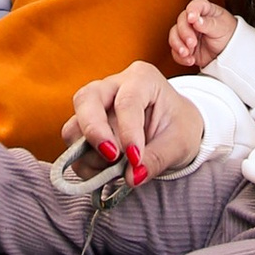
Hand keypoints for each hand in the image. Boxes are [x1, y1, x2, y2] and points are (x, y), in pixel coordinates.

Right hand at [66, 63, 205, 179]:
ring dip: (89, 152)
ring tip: (115, 167)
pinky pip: (75, 149)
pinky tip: (108, 171)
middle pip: (86, 99)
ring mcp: (95, 107)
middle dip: (94, 131)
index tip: (135, 159)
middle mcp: (112, 86)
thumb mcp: (180, 143)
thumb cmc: (179, 127)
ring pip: (74, 125)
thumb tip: (132, 177)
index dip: (128, 131)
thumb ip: (158, 159)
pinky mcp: (86, 128)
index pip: (127, 101)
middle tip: (112, 156)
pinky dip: (86, 164)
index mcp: (142, 78)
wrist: (175, 130)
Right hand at [166, 0, 239, 73]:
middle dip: (184, 33)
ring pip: (174, 36)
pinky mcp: (186, 48)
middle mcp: (194, 21)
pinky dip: (180, 57)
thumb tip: (196, 20)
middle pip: (181, 22)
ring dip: (178, 45)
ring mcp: (188, 34)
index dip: (192, 10)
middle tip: (192, 42)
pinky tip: (190, 60)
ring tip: (187, 53)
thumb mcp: (221, 27)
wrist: (230, 53)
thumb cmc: (228, 34)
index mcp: (205, 11)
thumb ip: (208, 23)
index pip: (195, 6)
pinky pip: (176, 51)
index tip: (192, 18)